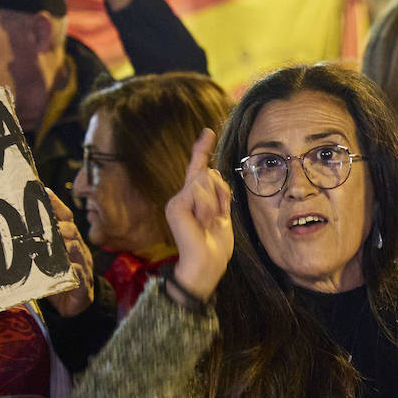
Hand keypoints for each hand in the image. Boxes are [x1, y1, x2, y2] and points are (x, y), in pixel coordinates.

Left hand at [46, 189, 94, 316]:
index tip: (43, 190)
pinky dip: (74, 269)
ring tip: (57, 240)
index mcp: (68, 241)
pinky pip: (79, 274)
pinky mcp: (82, 285)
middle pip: (71, 231)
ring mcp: (81, 266)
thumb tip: (13, 224)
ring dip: (66, 244)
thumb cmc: (57, 277)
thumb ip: (37, 243)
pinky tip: (68, 266)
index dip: (55, 204)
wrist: (76, 305)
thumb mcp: (47, 258)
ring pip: (76, 250)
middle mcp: (77, 250)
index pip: (64, 217)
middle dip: (59, 225)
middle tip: (44, 222)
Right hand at [165, 129, 232, 301]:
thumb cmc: (215, 246)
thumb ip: (218, 193)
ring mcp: (177, 200)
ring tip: (208, 223)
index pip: (198, 169)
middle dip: (221, 194)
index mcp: (194, 199)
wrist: (205, 265)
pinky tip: (202, 222)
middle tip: (217, 218)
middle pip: (209, 174)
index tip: (207, 132)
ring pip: (206, 180)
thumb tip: (213, 170)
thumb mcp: (222, 215)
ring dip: (216, 202)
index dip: (202, 149)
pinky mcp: (175, 205)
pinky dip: (208, 207)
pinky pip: (200, 191)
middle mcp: (182, 196)